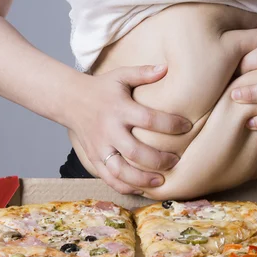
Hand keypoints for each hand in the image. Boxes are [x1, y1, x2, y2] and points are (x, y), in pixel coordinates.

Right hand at [69, 64, 191, 193]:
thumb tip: (166, 68)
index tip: (187, 127)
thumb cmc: (101, 88)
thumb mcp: (120, 76)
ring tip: (160, 181)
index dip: (171, 125)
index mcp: (119, 109)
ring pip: (121, 171)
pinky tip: (141, 189)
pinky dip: (125, 186)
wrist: (69, 100)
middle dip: (159, 160)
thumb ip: (143, 72)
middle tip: (176, 160)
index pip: (149, 119)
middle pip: (136, 152)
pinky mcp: (94, 158)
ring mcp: (100, 147)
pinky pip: (109, 178)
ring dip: (142, 179)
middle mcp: (109, 130)